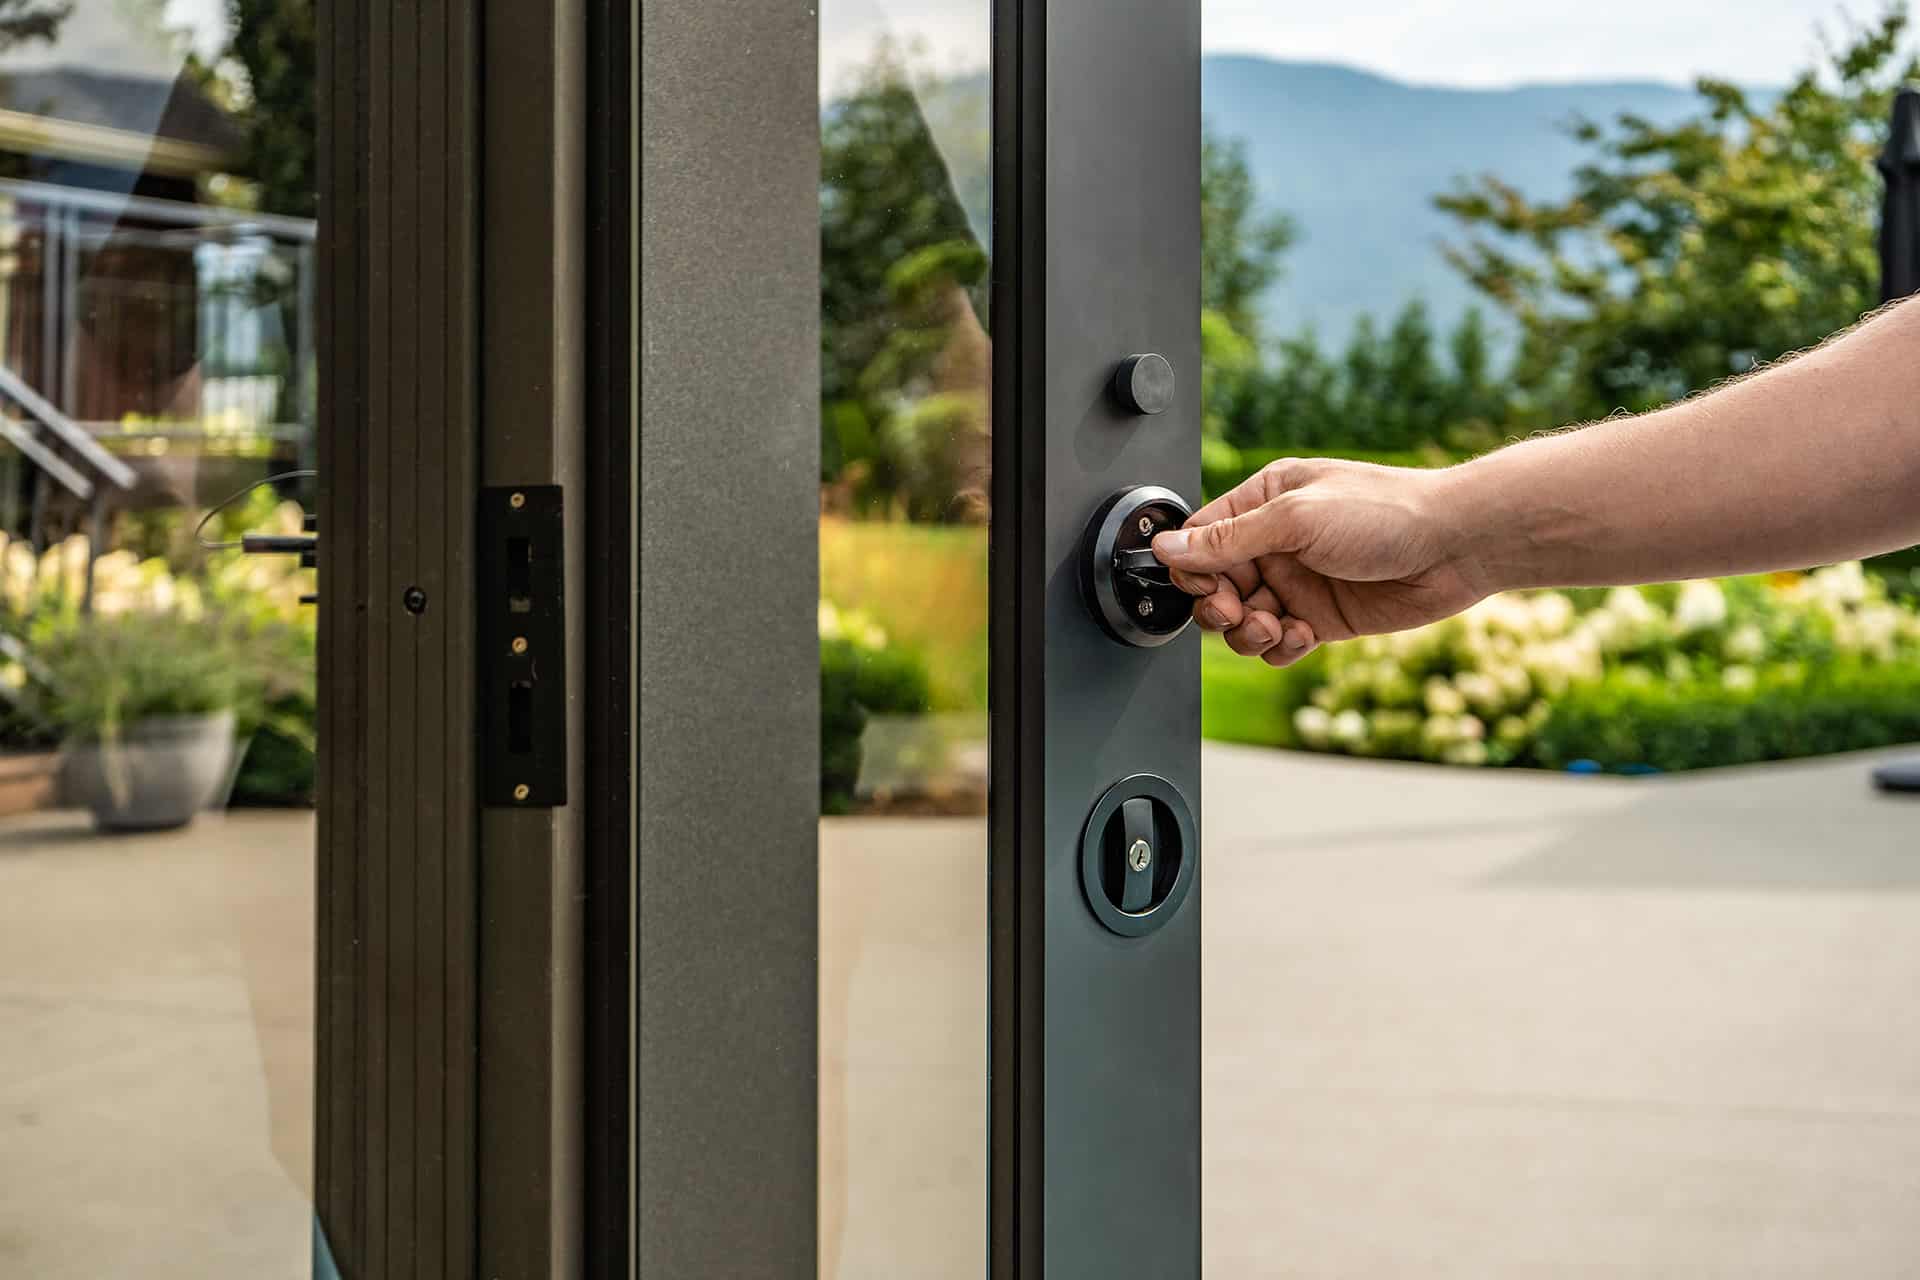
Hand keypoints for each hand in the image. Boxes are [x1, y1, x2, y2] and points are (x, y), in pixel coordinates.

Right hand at [1151, 457, 1488, 666]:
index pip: (1202, 540)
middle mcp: (1276, 543)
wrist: (1458, 545)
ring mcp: (1298, 583)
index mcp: (1264, 502)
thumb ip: (1228, 539)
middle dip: (1218, 607)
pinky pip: (1279, 645)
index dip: (1193, 570)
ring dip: (1248, 633)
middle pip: (1214, 587)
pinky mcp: (1321, 620)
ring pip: (1242, 622)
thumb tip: (1167, 547)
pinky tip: (1305, 636)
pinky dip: (1282, 648)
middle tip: (1235, 612)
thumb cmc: (1388, 512)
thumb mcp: (1296, 518)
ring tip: (1274, 628)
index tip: (1204, 587)